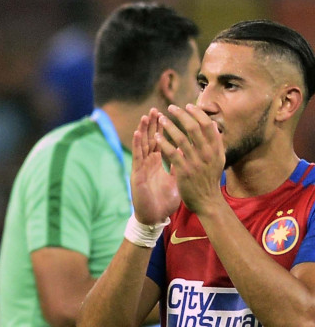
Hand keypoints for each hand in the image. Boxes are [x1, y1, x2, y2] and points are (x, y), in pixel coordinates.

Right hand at [131, 108, 180, 224]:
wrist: (154, 217)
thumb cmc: (163, 201)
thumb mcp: (176, 180)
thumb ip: (179, 165)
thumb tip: (188, 152)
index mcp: (157, 163)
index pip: (160, 141)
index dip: (162, 129)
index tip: (167, 115)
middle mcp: (148, 162)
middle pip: (150, 139)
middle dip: (153, 124)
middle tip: (155, 109)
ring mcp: (142, 167)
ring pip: (142, 144)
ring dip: (144, 130)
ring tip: (146, 116)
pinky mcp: (137, 174)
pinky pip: (137, 157)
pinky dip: (137, 144)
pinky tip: (137, 133)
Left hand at [155, 104, 224, 214]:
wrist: (207, 201)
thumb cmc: (210, 179)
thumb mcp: (218, 160)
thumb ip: (216, 143)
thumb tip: (213, 125)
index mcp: (216, 149)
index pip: (207, 124)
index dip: (197, 113)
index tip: (188, 105)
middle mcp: (207, 154)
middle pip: (193, 128)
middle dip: (181, 115)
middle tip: (171, 108)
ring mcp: (196, 162)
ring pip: (181, 138)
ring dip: (169, 126)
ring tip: (161, 119)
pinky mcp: (184, 171)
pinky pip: (171, 153)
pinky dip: (164, 143)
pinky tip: (157, 137)